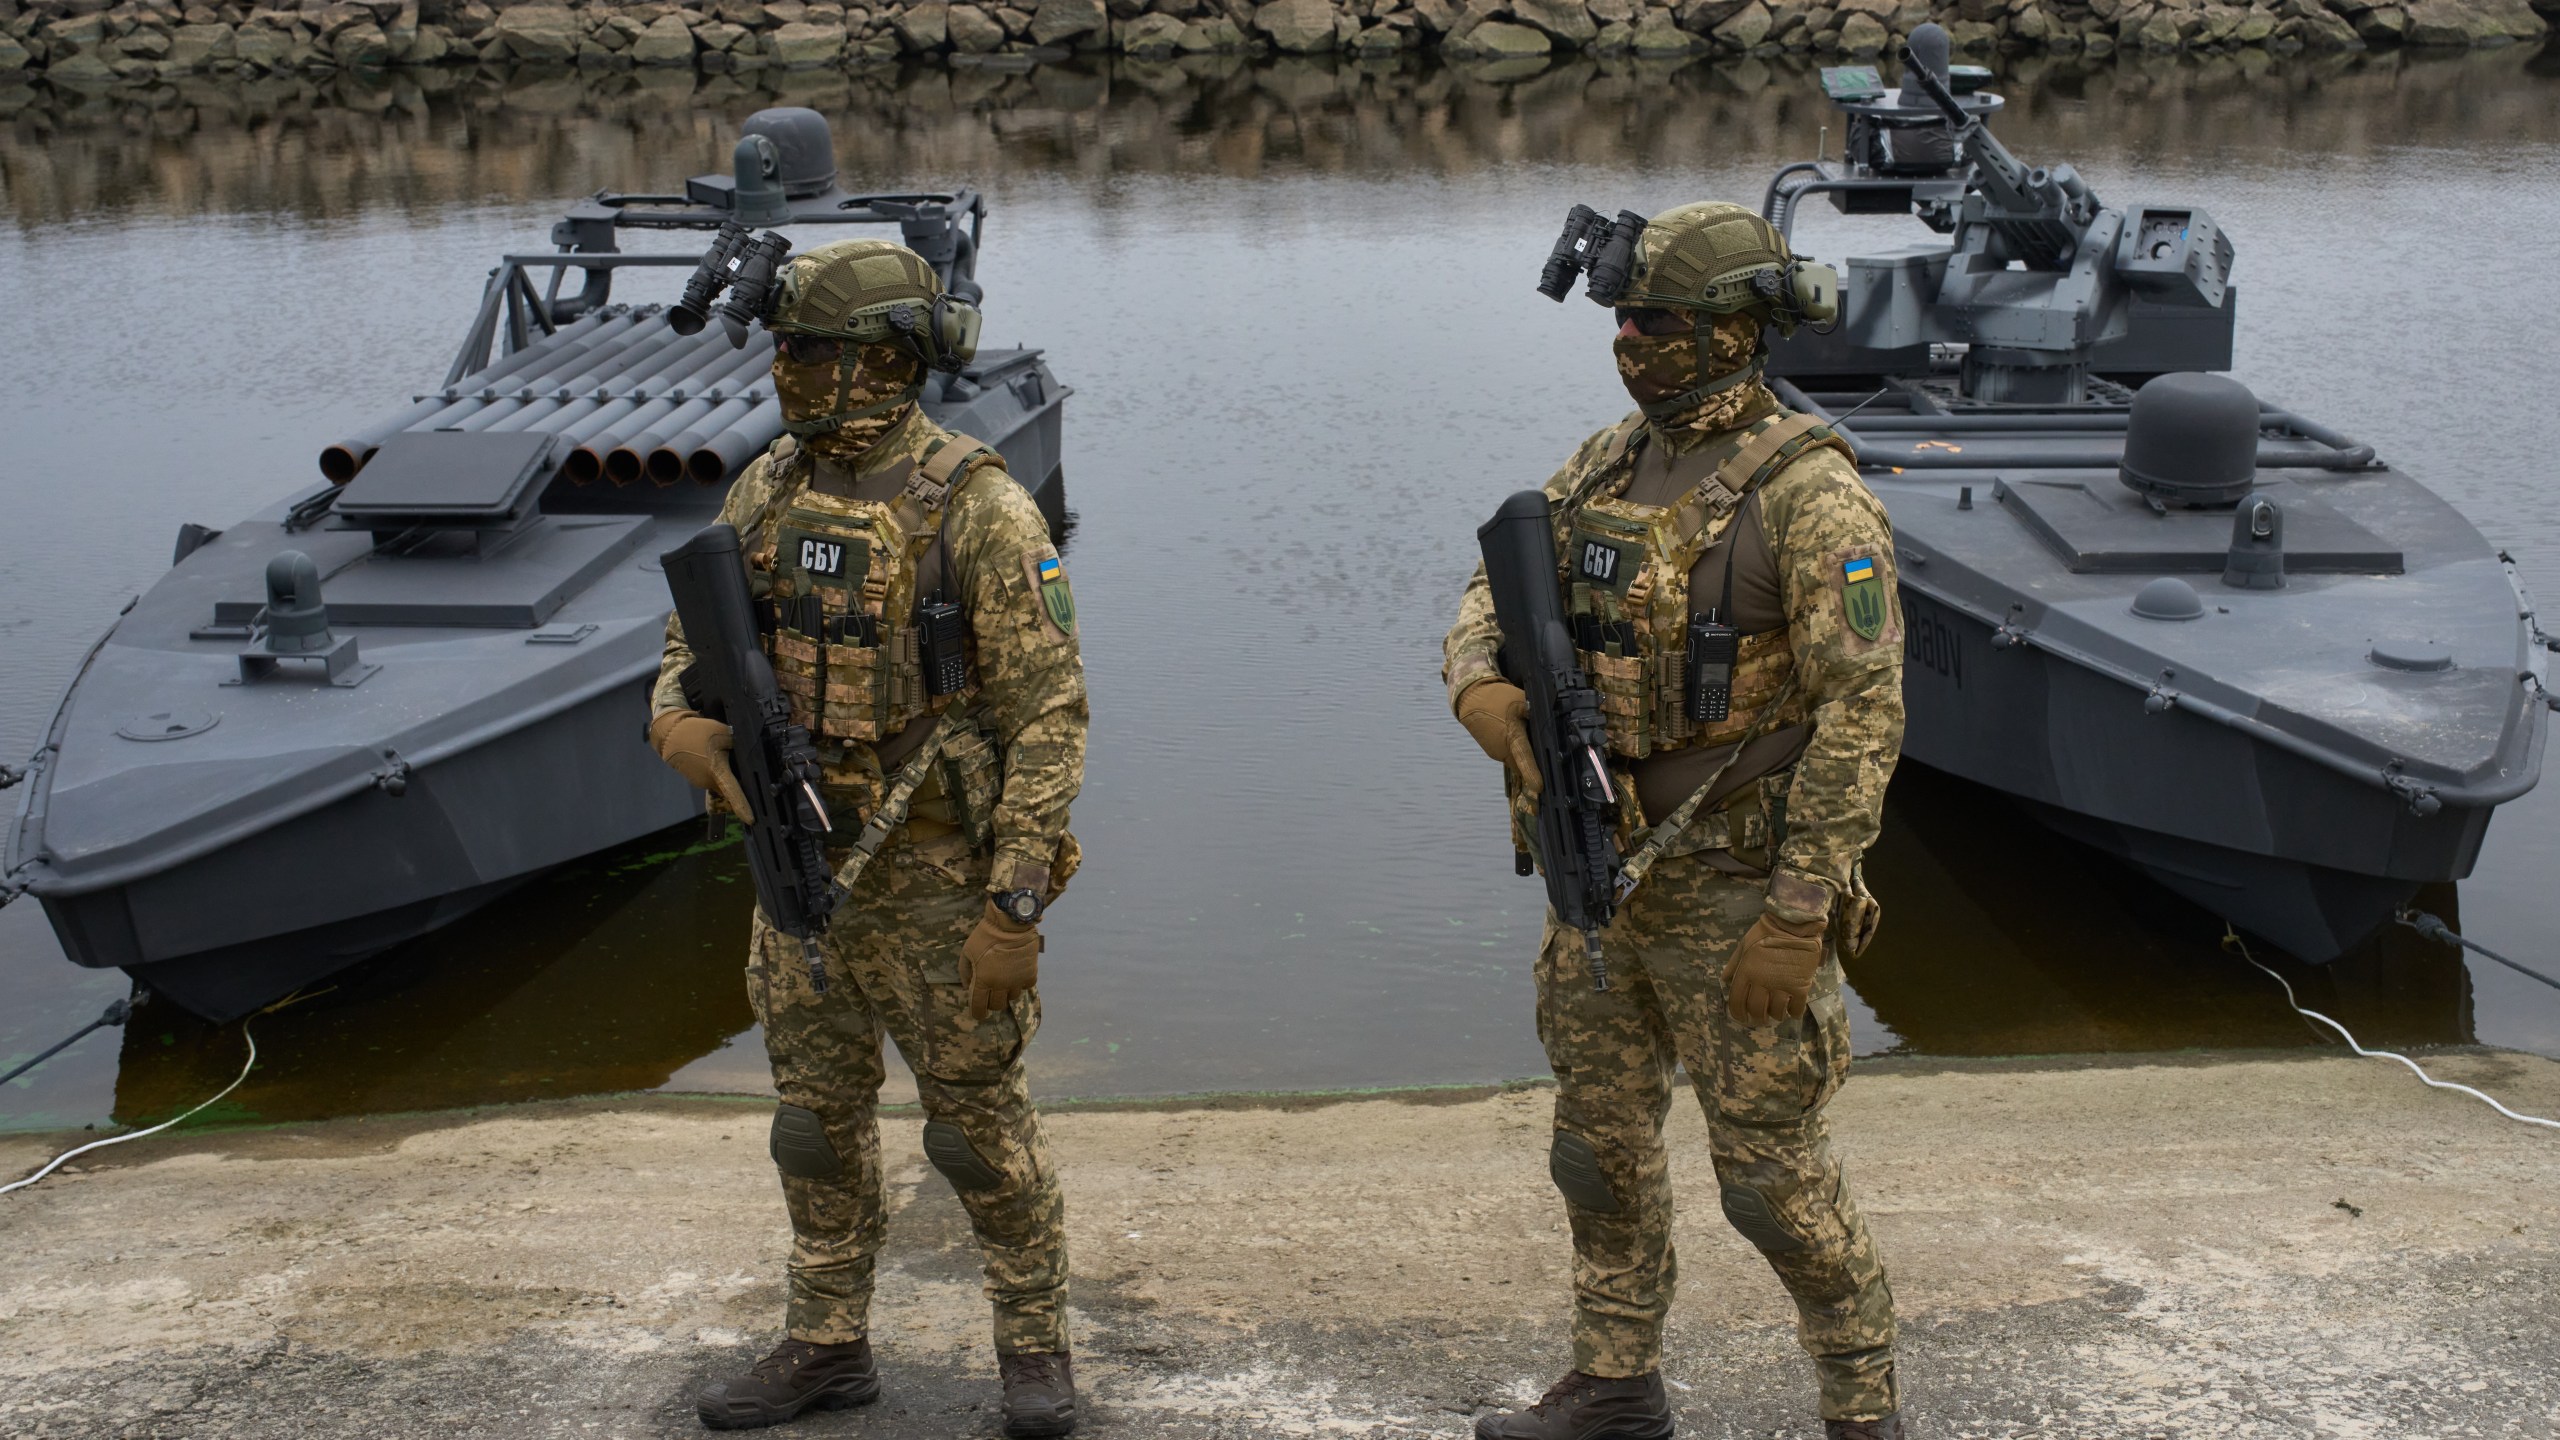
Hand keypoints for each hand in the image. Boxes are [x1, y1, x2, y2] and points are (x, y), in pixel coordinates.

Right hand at [648, 709, 751, 821]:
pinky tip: (711, 757)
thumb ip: (738, 745)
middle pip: (729, 788)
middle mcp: (708, 781)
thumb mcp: (724, 733)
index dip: (743, 807)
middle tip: (741, 768)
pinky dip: (714, 771)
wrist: (669, 733)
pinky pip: (710, 777)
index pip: (734, 793)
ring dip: (724, 774)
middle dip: (737, 784)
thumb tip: (746, 752)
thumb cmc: (696, 733)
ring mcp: (699, 781)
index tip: (751, 820)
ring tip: (722, 754)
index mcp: (717, 771)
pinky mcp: (694, 778)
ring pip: (719, 782)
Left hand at [961, 900, 1040, 1020]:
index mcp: (983, 981)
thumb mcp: (967, 952)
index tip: (979, 1012)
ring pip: (1012, 997)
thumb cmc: (985, 936)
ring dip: (1006, 992)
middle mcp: (1001, 985)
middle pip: (997, 1006)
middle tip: (990, 992)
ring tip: (1004, 979)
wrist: (1010, 923)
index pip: (979, 1008)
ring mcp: (1017, 980)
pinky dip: (1021, 983)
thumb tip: (968, 987)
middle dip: (992, 1001)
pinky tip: (1017, 974)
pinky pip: (1026, 986)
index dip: (978, 1013)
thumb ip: (965, 972)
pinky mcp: (1030, 973)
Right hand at [1457, 680, 1540, 797]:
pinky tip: (1514, 734)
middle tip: (1544, 751)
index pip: (1525, 760)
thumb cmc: (1496, 698)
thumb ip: (1536, 715)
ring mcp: (1495, 752)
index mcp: (1512, 738)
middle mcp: (1503, 751)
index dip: (1532, 774)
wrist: (1470, 697)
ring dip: (1523, 754)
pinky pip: (1508, 755)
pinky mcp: (1491, 750)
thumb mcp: (1522, 700)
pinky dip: (1514, 749)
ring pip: (1515, 760)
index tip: (1540, 788)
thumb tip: (1550, 723)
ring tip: (1527, 736)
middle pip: (1523, 765)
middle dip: (1533, 762)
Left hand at [1724, 908, 1827, 1023]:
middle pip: (1757, 1010)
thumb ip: (1734, 964)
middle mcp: (1762, 982)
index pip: (1737, 1001)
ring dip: (1776, 1015)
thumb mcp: (1744, 945)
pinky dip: (1793, 1013)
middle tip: (1761, 1017)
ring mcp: (1782, 985)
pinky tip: (1792, 1010)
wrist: (1794, 925)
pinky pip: (1796, 1008)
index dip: (1738, 1014)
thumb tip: (1725, 980)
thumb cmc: (1766, 932)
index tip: (1742, 1018)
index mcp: (1746, 972)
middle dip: (1758, 1017)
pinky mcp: (1800, 986)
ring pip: (1777, 1012)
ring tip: (1777, 1013)